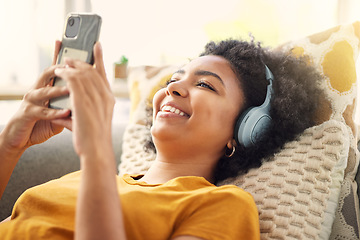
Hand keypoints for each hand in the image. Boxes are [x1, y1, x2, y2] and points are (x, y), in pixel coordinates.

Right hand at [2, 41, 70, 150]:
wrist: (19, 139)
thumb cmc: (40, 124)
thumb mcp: (58, 111)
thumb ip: (70, 103)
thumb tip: (88, 97)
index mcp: (46, 87)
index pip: (54, 68)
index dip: (59, 55)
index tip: (65, 42)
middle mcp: (37, 90)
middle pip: (49, 73)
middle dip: (62, 69)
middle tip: (75, 66)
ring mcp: (31, 101)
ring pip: (46, 91)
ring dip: (59, 90)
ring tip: (71, 89)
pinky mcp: (27, 113)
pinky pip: (43, 111)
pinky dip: (55, 112)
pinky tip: (66, 112)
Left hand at [52, 42, 114, 158]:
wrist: (96, 149)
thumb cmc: (93, 139)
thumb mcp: (90, 122)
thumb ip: (79, 113)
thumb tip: (65, 112)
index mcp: (109, 100)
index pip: (104, 74)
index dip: (100, 58)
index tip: (97, 46)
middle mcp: (105, 95)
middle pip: (93, 70)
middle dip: (81, 61)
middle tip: (70, 58)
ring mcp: (95, 97)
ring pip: (83, 73)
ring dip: (71, 66)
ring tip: (62, 64)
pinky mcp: (83, 100)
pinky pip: (74, 79)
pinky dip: (66, 73)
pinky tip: (59, 72)